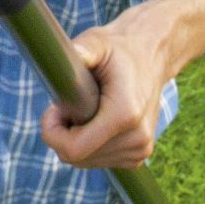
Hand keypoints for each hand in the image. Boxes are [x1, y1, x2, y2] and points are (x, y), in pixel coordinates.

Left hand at [36, 0, 204, 172]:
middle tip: (70, 102)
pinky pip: (99, 159)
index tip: (53, 107)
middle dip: (63, 133)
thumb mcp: (98, 42)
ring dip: (76, 138)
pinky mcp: (139, 155)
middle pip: (76, 157)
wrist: (152, 56)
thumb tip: (59, 55)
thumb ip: (81, 50)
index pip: (74, 149)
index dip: (52, 132)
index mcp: (125, 114)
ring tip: (86, 107)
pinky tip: (97, 119)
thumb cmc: (118, 49)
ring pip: (85, 160)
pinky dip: (89, 143)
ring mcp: (141, 150)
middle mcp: (137, 138)